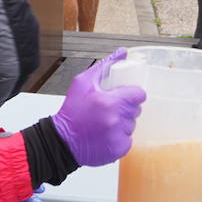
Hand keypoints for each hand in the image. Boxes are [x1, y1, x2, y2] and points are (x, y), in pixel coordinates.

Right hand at [50, 48, 145, 166]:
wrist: (62, 141)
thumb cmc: (72, 111)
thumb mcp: (83, 83)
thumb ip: (105, 66)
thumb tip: (122, 52)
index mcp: (110, 101)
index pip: (139, 95)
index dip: (133, 94)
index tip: (127, 96)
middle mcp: (116, 119)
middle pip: (136, 110)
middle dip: (126, 108)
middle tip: (111, 109)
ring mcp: (117, 136)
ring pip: (132, 125)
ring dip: (123, 123)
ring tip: (106, 122)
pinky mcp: (118, 149)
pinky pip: (128, 139)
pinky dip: (120, 137)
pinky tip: (106, 134)